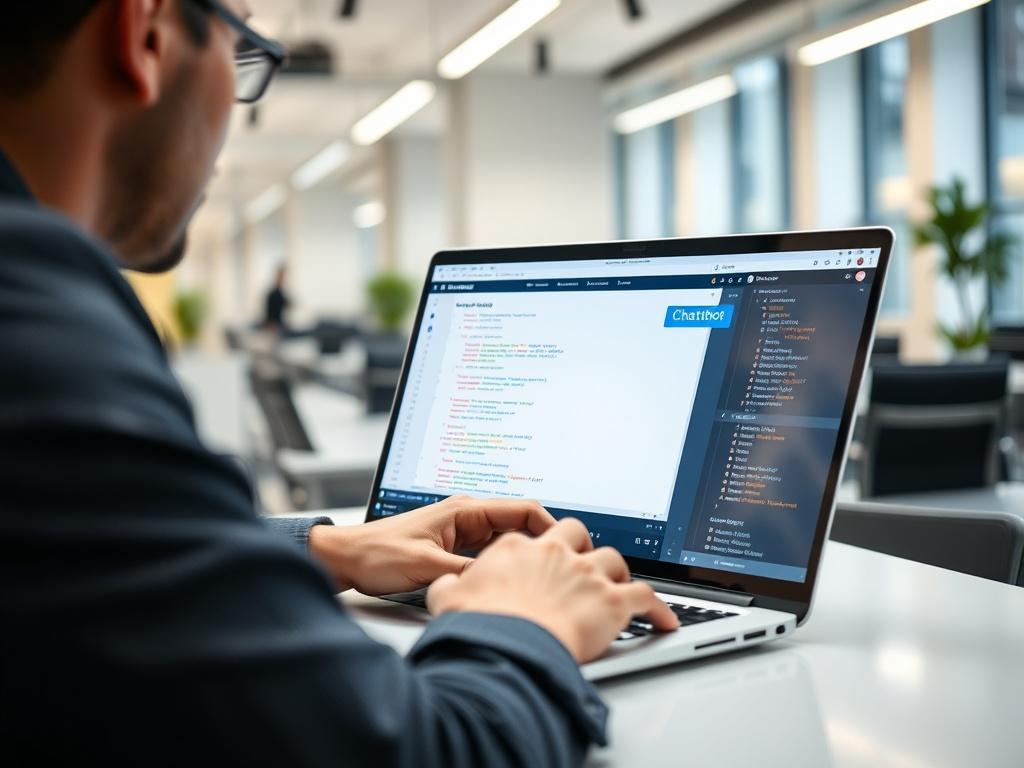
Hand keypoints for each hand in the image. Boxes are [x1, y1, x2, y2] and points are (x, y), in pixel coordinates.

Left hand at [308, 495, 554, 595]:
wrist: (345, 558)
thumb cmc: (377, 554)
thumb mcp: (427, 567)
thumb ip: (468, 573)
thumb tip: (503, 583)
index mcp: (465, 510)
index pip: (522, 508)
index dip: (549, 526)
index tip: (567, 546)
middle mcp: (466, 516)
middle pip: (518, 524)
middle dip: (541, 543)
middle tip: (559, 569)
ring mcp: (460, 531)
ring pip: (505, 540)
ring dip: (521, 555)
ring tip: (539, 578)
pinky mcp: (452, 547)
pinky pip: (488, 553)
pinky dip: (502, 564)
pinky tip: (508, 582)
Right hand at [427, 518, 678, 662]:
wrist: (506, 646)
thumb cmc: (477, 624)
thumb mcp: (446, 597)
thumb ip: (448, 586)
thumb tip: (445, 586)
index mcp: (515, 548)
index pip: (530, 539)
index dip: (536, 552)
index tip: (538, 562)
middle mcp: (553, 553)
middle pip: (576, 533)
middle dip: (580, 544)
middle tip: (580, 562)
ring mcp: (585, 574)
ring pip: (612, 559)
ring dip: (616, 572)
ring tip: (617, 586)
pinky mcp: (612, 601)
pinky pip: (646, 597)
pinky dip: (658, 608)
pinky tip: (663, 620)